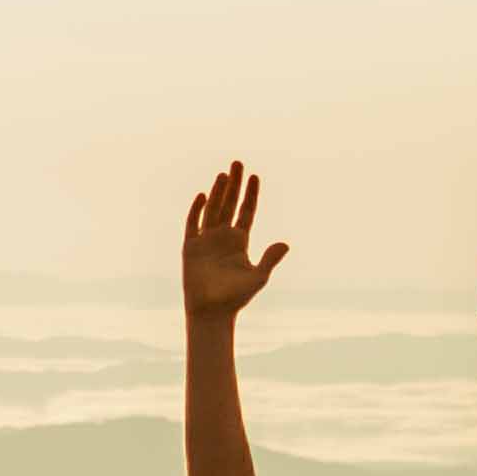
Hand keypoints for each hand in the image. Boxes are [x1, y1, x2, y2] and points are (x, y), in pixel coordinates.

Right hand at [182, 162, 285, 320]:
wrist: (212, 312)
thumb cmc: (236, 298)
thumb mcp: (258, 277)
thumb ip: (270, 258)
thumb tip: (286, 243)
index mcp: (240, 241)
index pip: (246, 211)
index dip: (251, 194)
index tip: (255, 176)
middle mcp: (223, 237)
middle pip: (229, 204)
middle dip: (234, 184)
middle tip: (238, 163)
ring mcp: (206, 240)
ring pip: (213, 209)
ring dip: (218, 192)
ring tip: (224, 174)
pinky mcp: (190, 247)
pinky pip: (193, 224)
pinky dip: (197, 210)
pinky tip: (203, 195)